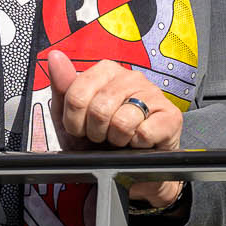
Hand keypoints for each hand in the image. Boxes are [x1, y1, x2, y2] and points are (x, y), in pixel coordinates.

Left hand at [44, 49, 184, 210]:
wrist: (129, 169)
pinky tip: (139, 142)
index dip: (74, 121)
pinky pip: (144, 133)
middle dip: (96, 133)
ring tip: (121, 139)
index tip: (82, 128)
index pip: (77, 95)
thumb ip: (62, 87)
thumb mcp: (72, 118)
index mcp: (106, 72)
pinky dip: (137, 145)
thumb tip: (54, 57)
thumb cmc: (100, 140)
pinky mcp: (171, 116)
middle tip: (103, 136)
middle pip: (99, 109)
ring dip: (117, 140)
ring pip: (122, 121)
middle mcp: (131, 77)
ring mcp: (153, 94)